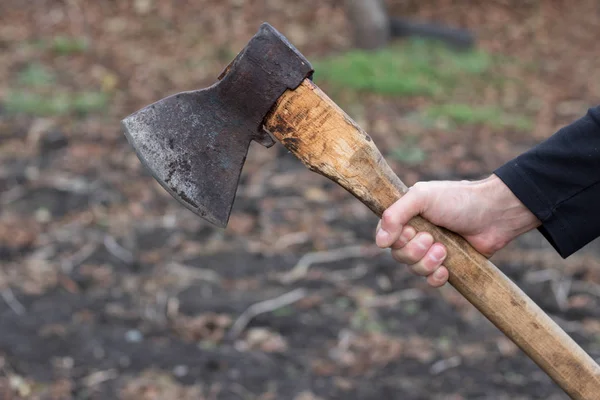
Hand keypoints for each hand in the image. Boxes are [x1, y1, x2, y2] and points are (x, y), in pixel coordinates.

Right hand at [375, 174, 540, 286]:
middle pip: (398, 255)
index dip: (394, 239)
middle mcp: (415, 233)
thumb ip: (395, 215)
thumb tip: (380, 243)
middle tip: (432, 238)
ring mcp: (431, 250)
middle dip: (414, 250)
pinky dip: (436, 277)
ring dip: (428, 262)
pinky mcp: (447, 264)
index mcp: (406, 215)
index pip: (383, 235)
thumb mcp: (422, 197)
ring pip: (414, 269)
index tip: (410, 231)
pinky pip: (430, 280)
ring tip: (445, 249)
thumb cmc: (458, 200)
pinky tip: (447, 268)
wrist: (494, 214)